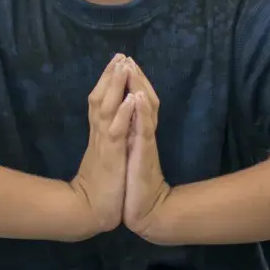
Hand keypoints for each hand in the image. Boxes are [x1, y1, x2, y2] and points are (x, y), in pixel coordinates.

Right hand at [70, 54, 132, 236]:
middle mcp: (99, 135)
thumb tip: (110, 125)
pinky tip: (132, 98)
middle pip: (100, 98)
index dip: (106, 82)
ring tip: (123, 66)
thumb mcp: (105, 158)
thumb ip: (106, 141)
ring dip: (115, 86)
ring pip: (106, 109)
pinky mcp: (111, 156)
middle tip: (118, 55)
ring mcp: (104, 144)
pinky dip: (124, 113)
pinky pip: (116, 131)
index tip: (115, 63)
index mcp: (99, 135)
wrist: (90, 211)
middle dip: (110, 76)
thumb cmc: (100, 187)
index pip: (100, 102)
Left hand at [122, 60, 170, 237]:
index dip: (134, 83)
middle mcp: (144, 135)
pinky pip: (143, 130)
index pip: (139, 103)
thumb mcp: (128, 156)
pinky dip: (142, 112)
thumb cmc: (133, 185)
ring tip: (132, 69)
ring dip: (140, 88)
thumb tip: (125, 120)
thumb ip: (130, 137)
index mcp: (138, 134)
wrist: (143, 211)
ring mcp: (145, 144)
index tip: (124, 63)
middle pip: (145, 100)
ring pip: (145, 111)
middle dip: (136, 78)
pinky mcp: (143, 156)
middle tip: (128, 58)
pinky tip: (139, 97)